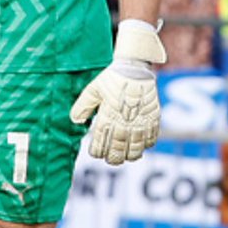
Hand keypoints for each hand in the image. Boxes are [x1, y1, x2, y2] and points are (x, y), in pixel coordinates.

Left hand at [70, 20, 165, 164]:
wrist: (135, 67)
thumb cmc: (113, 77)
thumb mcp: (93, 89)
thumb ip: (82, 105)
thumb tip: (75, 120)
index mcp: (108, 116)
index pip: (101, 142)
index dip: (97, 151)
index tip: (96, 153)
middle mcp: (124, 122)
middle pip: (118, 149)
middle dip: (114, 158)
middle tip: (111, 160)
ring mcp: (140, 121)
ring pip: (136, 147)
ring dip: (131, 155)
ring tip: (127, 157)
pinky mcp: (153, 117)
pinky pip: (152, 137)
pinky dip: (147, 144)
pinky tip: (143, 145)